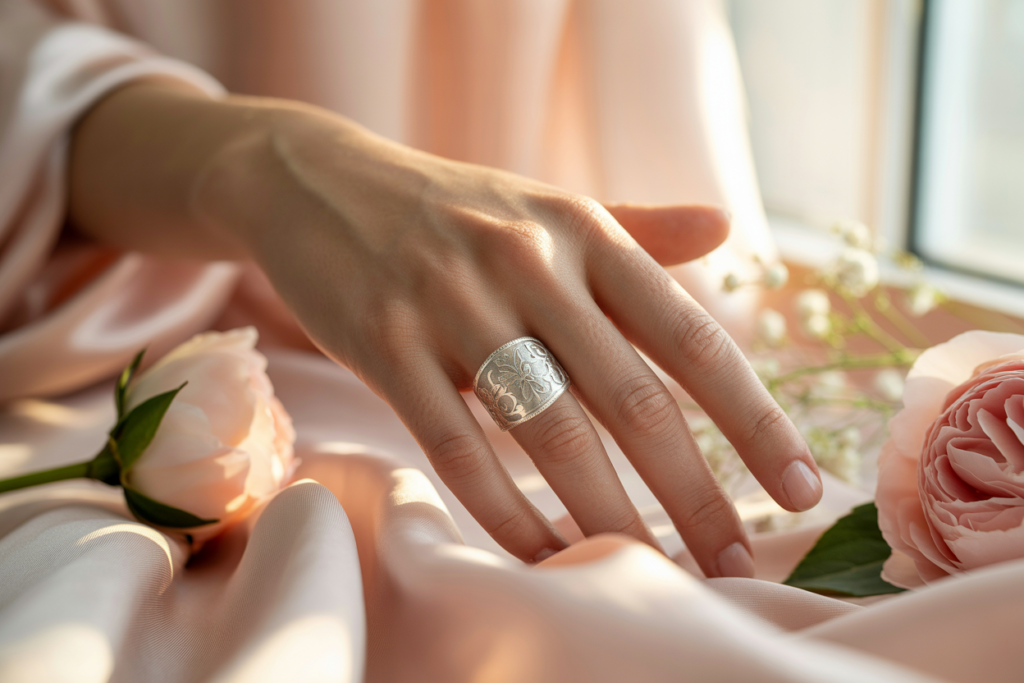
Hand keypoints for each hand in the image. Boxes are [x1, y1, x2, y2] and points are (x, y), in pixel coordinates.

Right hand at [68, 84, 822, 575]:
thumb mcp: (548, 206)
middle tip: (738, 562)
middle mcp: (529, 264)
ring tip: (654, 571)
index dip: (752, 420)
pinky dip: (506, 511)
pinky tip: (545, 554)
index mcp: (585, 233)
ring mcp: (453, 304)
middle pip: (633, 399)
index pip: (691, 338)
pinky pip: (457, 448)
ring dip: (610, 515)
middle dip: (696, 492)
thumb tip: (727, 226)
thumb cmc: (453, 208)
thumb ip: (638, 227)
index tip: (800, 486)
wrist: (320, 181)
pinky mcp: (385, 343)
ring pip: (550, 432)